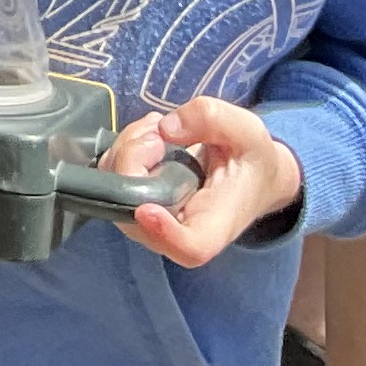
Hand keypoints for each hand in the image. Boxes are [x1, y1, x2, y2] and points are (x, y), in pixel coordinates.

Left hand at [109, 94, 300, 266]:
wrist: (251, 174)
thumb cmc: (252, 159)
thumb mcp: (248, 131)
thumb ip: (214, 118)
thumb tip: (166, 127)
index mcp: (218, 222)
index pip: (191, 247)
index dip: (165, 233)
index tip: (146, 208)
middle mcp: (182, 230)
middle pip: (137, 217)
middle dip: (133, 164)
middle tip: (157, 135)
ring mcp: (155, 220)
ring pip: (115, 195)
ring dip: (127, 151)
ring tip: (157, 130)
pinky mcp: (138, 202)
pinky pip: (113, 179)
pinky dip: (123, 149)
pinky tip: (150, 135)